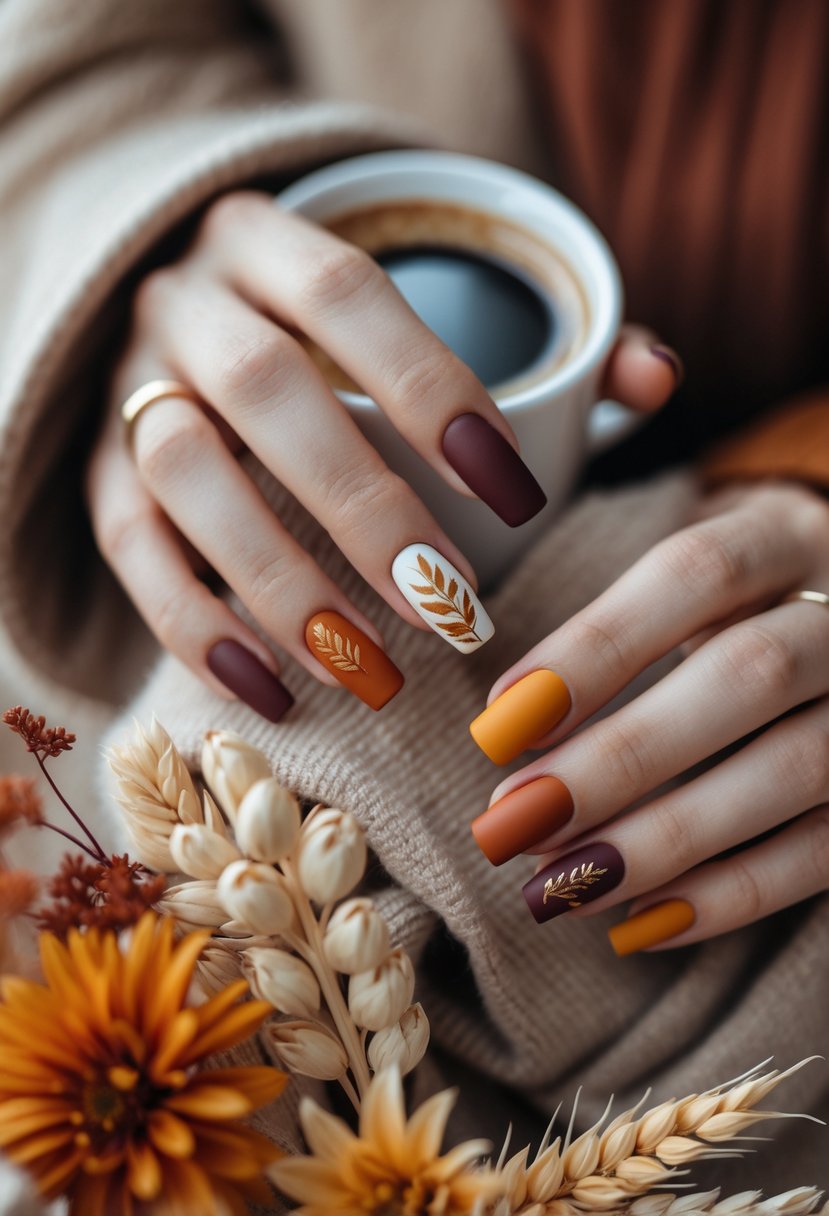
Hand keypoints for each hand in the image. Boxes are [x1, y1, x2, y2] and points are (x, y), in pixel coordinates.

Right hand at [85, 190, 679, 718]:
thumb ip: (553, 347)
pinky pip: (126, 549)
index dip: (430, 389)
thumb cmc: (336, 341)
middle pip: (262, 387)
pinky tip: (273, 687)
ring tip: (371, 671)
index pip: (347, 296)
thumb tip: (656, 375)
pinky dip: (193, 624)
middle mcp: (187, 304)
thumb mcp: (426, 315)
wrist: (192, 326)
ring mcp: (130, 389)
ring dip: (278, 579)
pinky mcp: (98, 477)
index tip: (516, 493)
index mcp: (270, 242)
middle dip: (363, 506)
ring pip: (183, 471)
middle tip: (454, 609)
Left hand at [470, 481, 828, 951]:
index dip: (594, 646)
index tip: (502, 718)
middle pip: (749, 676)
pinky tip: (641, 922)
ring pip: (797, 770)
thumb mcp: (693, 588)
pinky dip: (734, 894)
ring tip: (561, 883)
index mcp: (786, 539)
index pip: (696, 574)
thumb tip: (510, 727)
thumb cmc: (743, 606)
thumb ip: (618, 638)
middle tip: (514, 817)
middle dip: (621, 758)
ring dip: (666, 838)